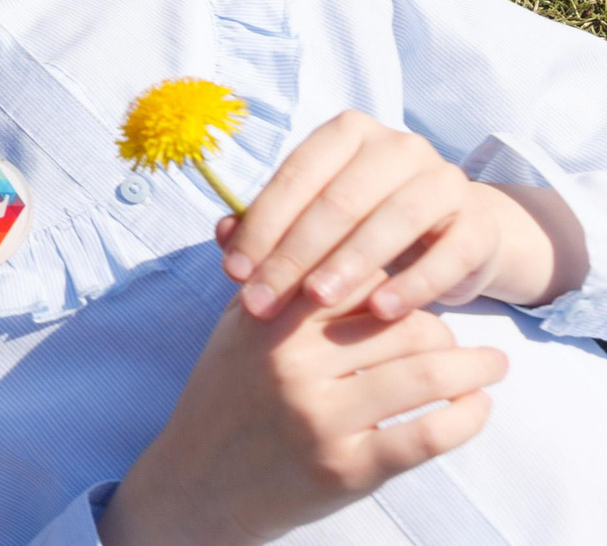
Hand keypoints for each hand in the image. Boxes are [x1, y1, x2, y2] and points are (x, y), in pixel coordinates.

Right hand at [100, 297, 504, 545]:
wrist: (200, 481)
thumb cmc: (225, 394)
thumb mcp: (237, 326)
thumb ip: (277, 277)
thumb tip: (301, 212)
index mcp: (271, 319)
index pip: (360, 277)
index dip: (400, 280)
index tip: (420, 287)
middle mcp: (295, 363)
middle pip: (402, 323)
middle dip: (443, 328)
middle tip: (459, 338)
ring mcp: (322, 417)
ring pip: (424, 376)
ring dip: (473, 367)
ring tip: (493, 364)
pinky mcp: (348, 467)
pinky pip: (426, 435)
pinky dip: (466, 418)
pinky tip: (478, 407)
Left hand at [220, 110, 563, 321]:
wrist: (460, 236)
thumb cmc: (371, 224)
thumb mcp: (319, 217)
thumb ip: (271, 222)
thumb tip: (221, 232)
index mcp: (348, 132)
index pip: (295, 176)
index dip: (260, 225)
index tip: (232, 272)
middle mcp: (398, 146)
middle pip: (337, 201)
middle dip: (294, 254)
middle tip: (263, 300)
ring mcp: (444, 180)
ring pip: (390, 222)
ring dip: (349, 264)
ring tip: (316, 300)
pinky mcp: (479, 223)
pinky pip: (444, 255)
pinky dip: (411, 285)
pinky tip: (380, 312)